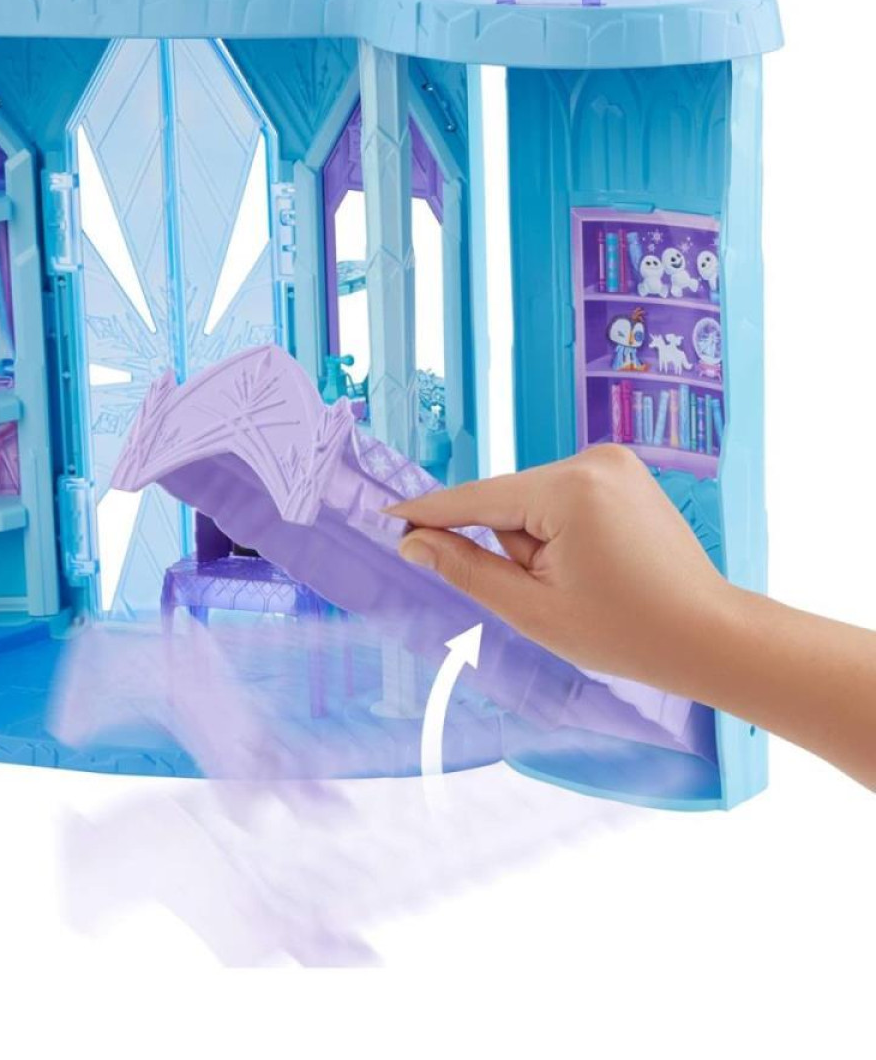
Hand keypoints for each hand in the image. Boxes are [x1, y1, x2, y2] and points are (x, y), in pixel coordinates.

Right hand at [385, 445, 730, 684]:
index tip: (386, 517)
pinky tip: (593, 564)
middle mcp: (592, 459)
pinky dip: (558, 529)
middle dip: (510, 545)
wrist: (710, 635)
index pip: (476, 500)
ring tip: (581, 581)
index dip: (428, 514)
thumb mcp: (532, 609)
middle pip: (507, 501)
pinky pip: (561, 497)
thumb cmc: (625, 632)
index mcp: (569, 489)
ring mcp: (613, 461)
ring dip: (535, 539)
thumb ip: (466, 568)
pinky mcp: (624, 471)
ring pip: (532, 500)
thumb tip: (415, 542)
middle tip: (552, 593)